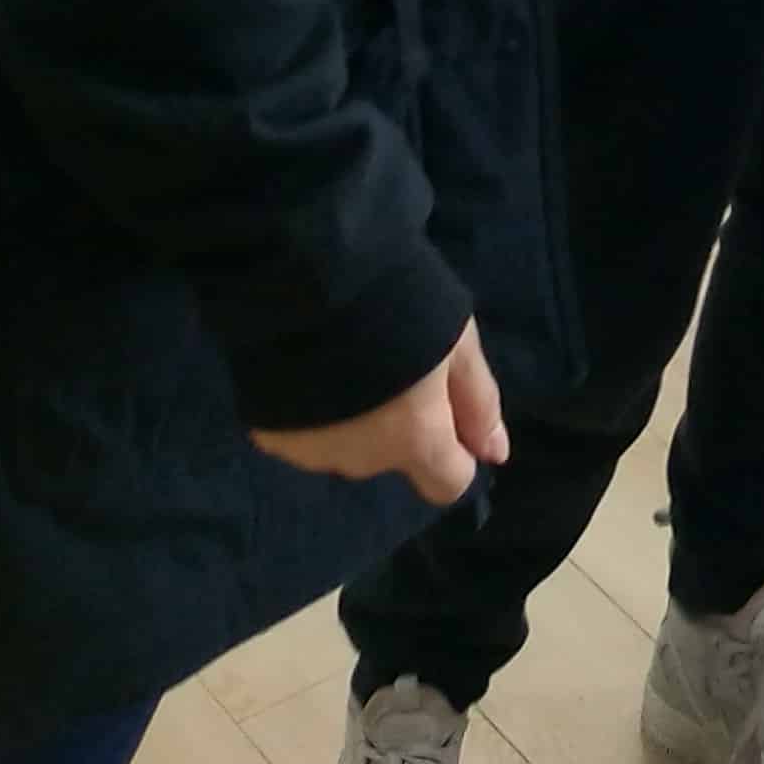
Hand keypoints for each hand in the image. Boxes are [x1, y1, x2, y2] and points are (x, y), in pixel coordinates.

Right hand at [250, 321, 506, 507]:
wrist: (305, 280)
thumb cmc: (399, 305)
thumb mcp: (457, 343)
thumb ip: (478, 403)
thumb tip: (495, 455)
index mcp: (414, 440)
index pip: (447, 483)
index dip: (454, 453)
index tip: (445, 412)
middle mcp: (362, 460)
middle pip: (392, 455)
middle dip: (397, 422)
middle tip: (390, 361)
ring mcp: (309, 450)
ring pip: (345, 443)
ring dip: (351, 417)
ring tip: (344, 356)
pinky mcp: (268, 433)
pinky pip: (303, 430)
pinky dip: (311, 409)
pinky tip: (309, 364)